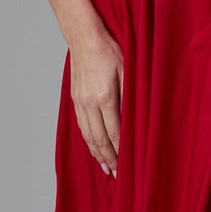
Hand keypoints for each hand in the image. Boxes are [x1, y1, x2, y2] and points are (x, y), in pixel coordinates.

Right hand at [69, 28, 123, 176]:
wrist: (84, 36)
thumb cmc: (110, 49)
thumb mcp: (128, 70)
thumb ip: (130, 96)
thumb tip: (134, 121)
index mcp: (105, 97)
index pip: (114, 133)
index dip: (121, 152)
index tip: (127, 166)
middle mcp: (89, 103)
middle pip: (99, 139)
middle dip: (109, 159)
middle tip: (117, 174)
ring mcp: (80, 102)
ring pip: (88, 135)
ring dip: (97, 153)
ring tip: (106, 167)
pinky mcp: (76, 99)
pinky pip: (82, 126)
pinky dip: (89, 140)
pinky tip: (94, 148)